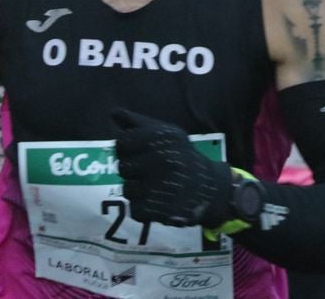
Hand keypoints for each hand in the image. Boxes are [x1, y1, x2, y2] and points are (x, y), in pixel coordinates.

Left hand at [113, 108, 232, 227]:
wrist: (210, 187)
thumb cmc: (182, 156)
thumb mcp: (166, 132)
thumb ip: (138, 122)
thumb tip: (114, 113)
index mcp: (160, 139)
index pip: (122, 143)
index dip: (126, 150)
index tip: (138, 153)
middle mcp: (162, 160)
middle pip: (122, 167)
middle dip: (132, 171)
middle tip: (149, 172)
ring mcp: (162, 185)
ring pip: (127, 189)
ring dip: (137, 191)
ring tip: (155, 187)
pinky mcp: (163, 209)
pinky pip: (136, 209)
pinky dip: (144, 209)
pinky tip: (157, 203)